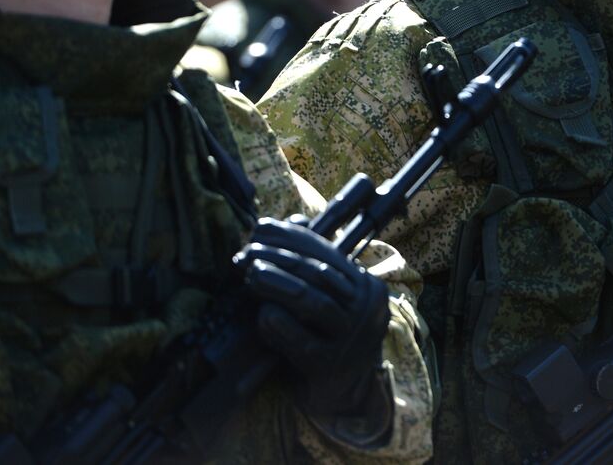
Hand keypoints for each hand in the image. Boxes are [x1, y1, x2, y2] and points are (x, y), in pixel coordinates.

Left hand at [234, 217, 390, 421]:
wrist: (346, 393)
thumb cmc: (329, 336)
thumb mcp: (329, 297)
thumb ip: (313, 261)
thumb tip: (290, 219)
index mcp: (365, 286)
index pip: (328, 253)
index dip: (293, 237)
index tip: (260, 227)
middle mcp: (365, 310)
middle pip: (320, 275)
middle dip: (280, 257)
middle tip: (248, 251)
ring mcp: (351, 338)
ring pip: (314, 304)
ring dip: (278, 285)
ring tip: (250, 273)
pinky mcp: (331, 366)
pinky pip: (303, 342)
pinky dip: (280, 326)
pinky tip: (261, 314)